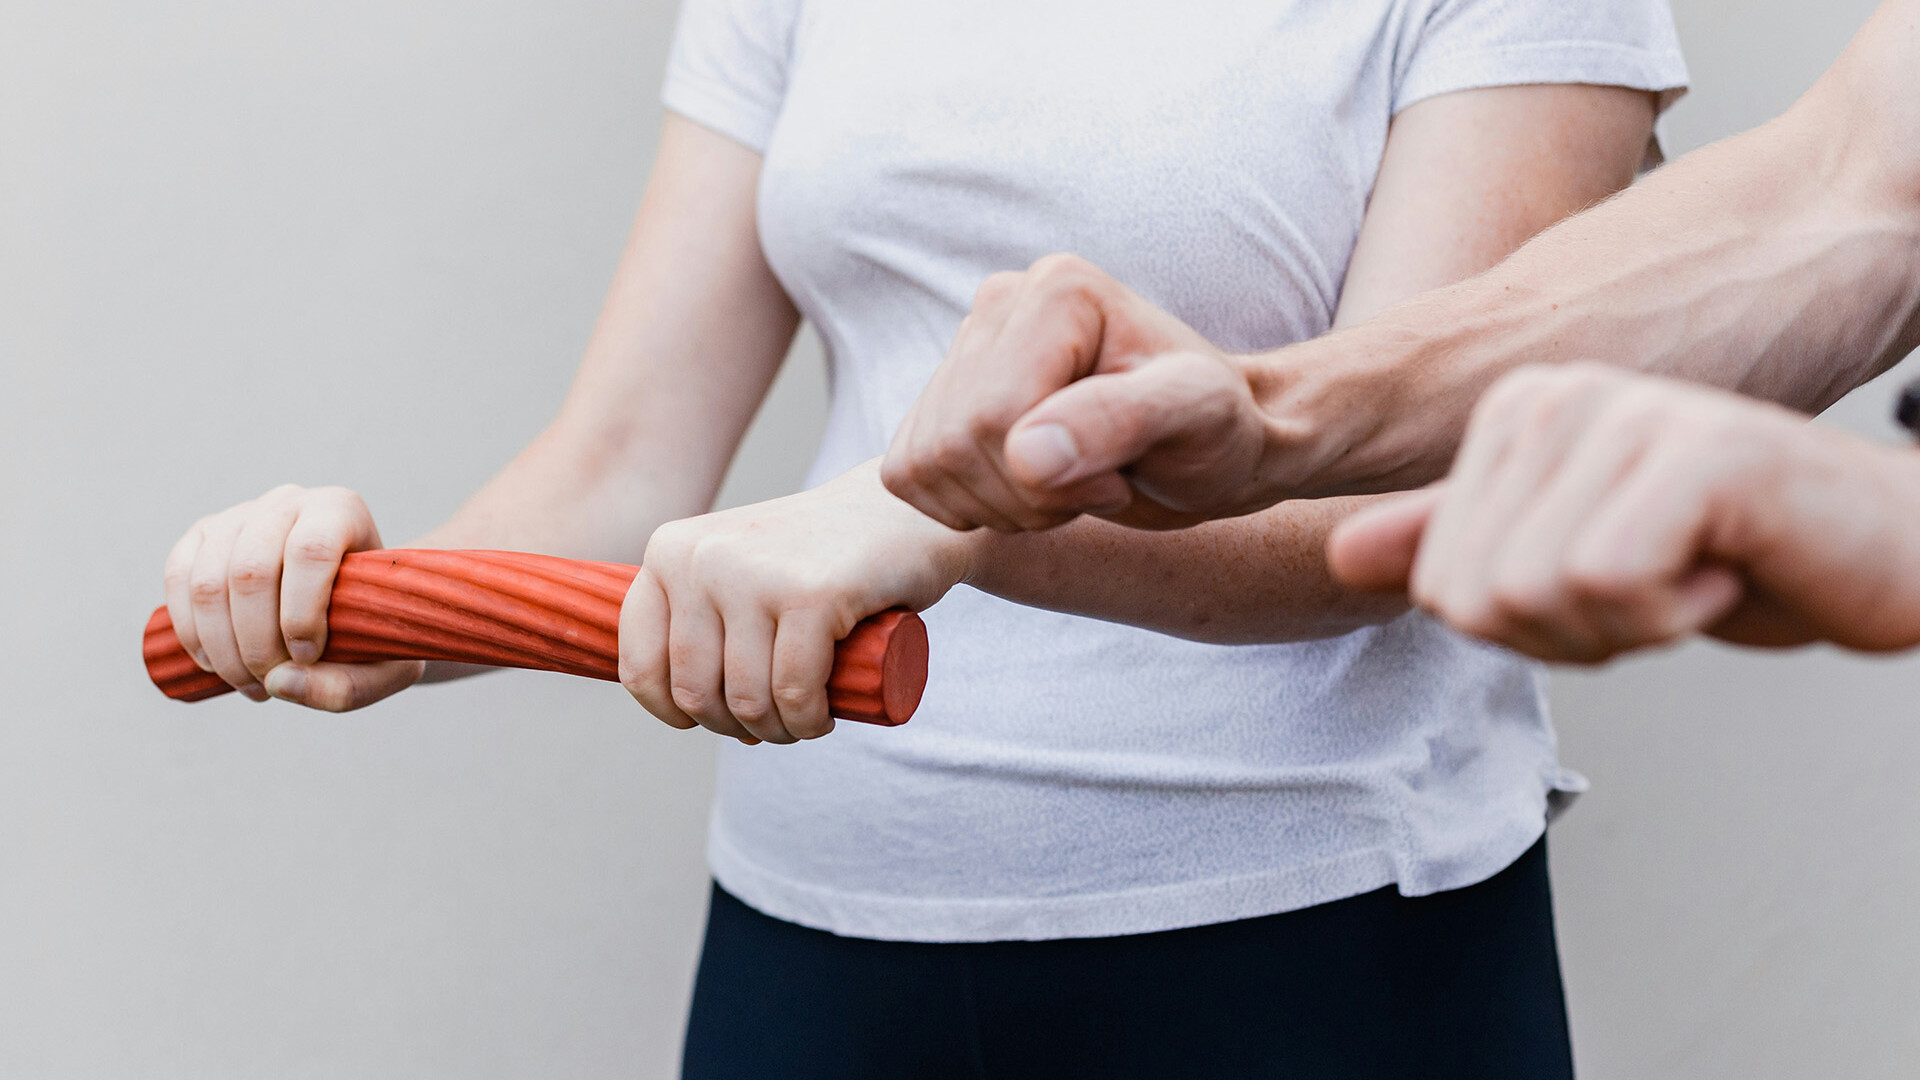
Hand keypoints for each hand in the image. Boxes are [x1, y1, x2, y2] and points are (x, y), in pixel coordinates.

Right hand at [161, 485, 424, 709]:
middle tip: (272, 682)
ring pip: (209, 582)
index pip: (311, 550)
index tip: (308, 656)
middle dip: (256, 642)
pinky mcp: (201, 536)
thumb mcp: (387, 665)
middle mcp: (287, 502)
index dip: (302, 611)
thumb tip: (278, 682)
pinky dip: (192, 632)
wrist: (349, 603)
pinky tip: (216, 665)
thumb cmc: (373, 631)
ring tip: (251, 685)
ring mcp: (238, 515)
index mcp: (340, 510)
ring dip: (222, 647)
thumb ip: (349, 684)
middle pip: (252, 570)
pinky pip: (178, 580)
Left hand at [619, 460, 975, 743]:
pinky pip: (795, 691)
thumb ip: (692, 607)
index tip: (709, 719)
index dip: (672, 711)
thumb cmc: (817, 555)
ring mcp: (756, 574)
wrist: (902, 510)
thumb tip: (667, 699)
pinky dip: (809, 721)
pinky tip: (823, 718)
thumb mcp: (733, 565)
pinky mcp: (812, 594)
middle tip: (775, 723)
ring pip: (748, 699)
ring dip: (778, 732)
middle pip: (697, 692)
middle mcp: (701, 558)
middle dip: (736, 726)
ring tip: (804, 722)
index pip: (641, 664)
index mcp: (669, 552)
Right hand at [883, 254, 1281, 530]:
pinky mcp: (944, 399)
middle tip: (1101, 482)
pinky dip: (970, 506)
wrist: (1212, 443)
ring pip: (923, 467)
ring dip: (1004, 506)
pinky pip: (908, 477)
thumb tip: (1028, 454)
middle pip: (952, 444)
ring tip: (1073, 481)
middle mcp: (998, 305)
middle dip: (1027, 496)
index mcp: (1057, 291)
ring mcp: (966, 350)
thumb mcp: (1195, 418)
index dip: (1048, 476)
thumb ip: (1117, 422)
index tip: (1121, 470)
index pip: (992, 416)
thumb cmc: (1216, 426)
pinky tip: (1035, 486)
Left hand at [1328, 364, 1919, 662]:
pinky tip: (1728, 568)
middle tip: (1661, 585)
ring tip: (1696, 571)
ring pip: (1532, 597)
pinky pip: (1605, 585)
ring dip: (1627, 628)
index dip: (1531, 630)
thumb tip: (1336, 555)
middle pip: (1472, 598)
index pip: (1440, 589)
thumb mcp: (1569, 560)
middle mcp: (1557, 395)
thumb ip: (1456, 549)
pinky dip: (1674, 615)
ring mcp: (1624, 413)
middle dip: (1570, 637)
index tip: (1615, 583)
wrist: (1880, 552)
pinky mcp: (1692, 453)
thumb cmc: (1733, 553)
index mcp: (1514, 415)